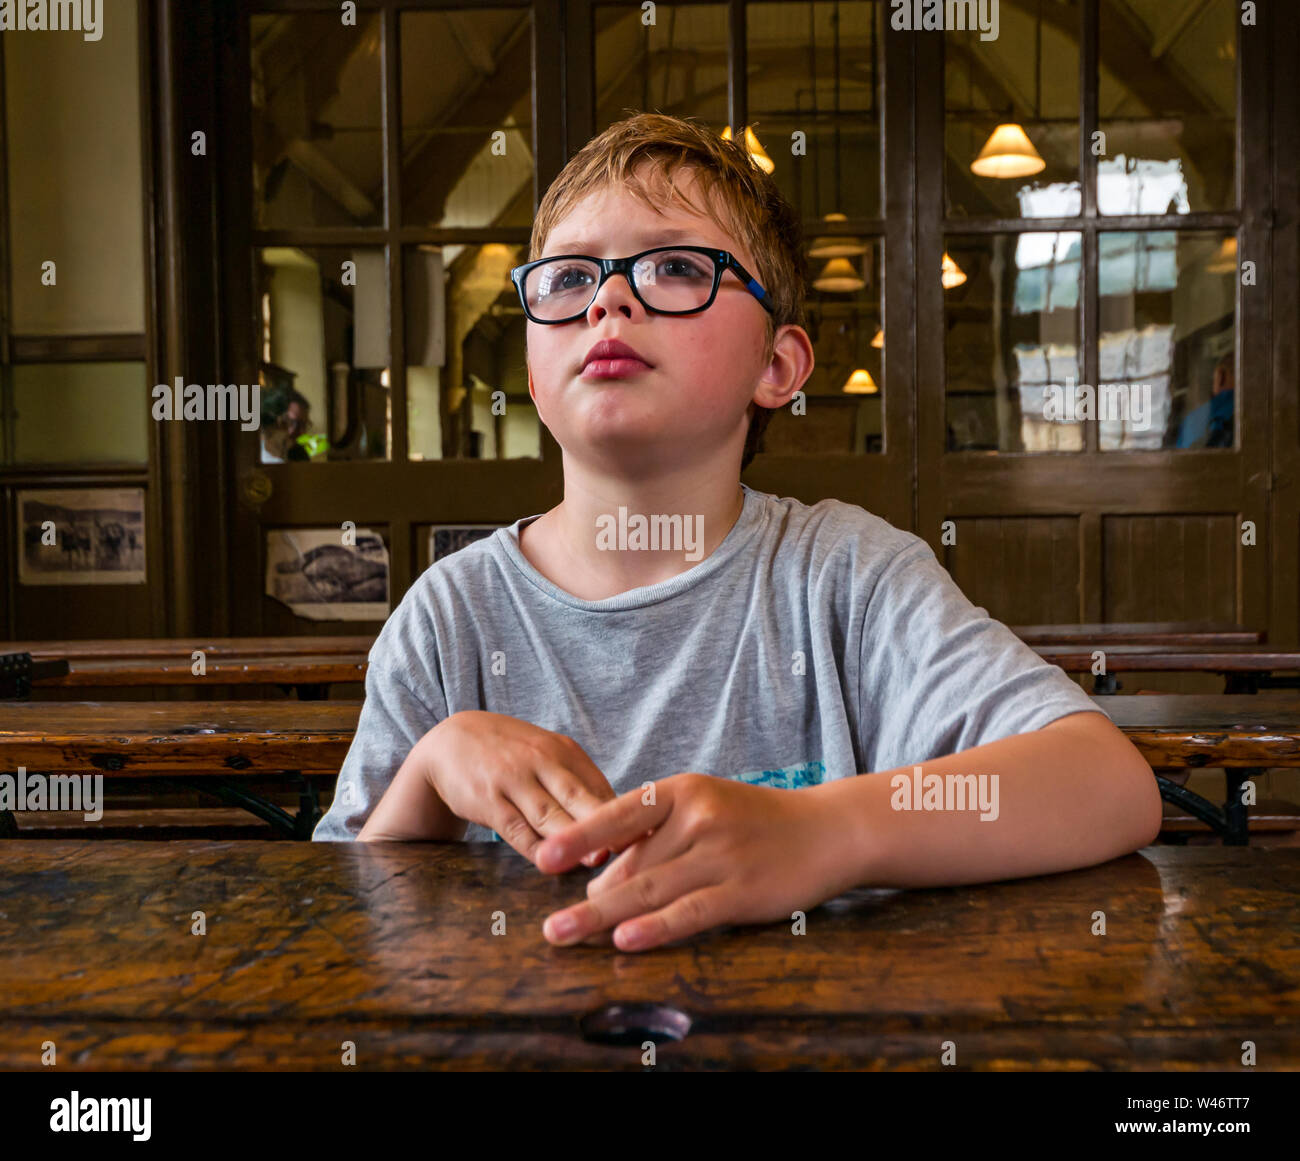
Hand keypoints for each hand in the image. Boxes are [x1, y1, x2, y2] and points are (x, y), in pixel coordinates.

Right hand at [424, 711, 617, 867]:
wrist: (451, 741)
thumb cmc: (511, 756)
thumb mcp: (546, 756)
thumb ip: (578, 783)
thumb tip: (621, 821)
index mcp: (563, 751)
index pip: (600, 786)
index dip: (624, 815)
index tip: (648, 839)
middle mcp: (540, 761)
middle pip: (579, 798)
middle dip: (606, 824)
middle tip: (632, 850)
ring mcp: (513, 780)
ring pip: (548, 815)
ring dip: (573, 840)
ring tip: (597, 861)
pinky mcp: (488, 800)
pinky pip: (515, 828)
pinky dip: (534, 847)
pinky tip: (550, 863)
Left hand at [534, 773, 853, 951]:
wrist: (826, 831)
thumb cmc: (753, 821)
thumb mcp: (703, 807)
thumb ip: (655, 836)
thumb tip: (601, 879)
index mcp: (682, 791)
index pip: (620, 813)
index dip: (580, 837)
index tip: (544, 858)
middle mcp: (698, 818)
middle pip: (630, 863)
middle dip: (589, 897)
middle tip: (552, 925)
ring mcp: (720, 855)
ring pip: (649, 889)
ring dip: (601, 916)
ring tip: (564, 933)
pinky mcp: (741, 891)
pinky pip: (689, 912)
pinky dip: (655, 928)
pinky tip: (625, 940)